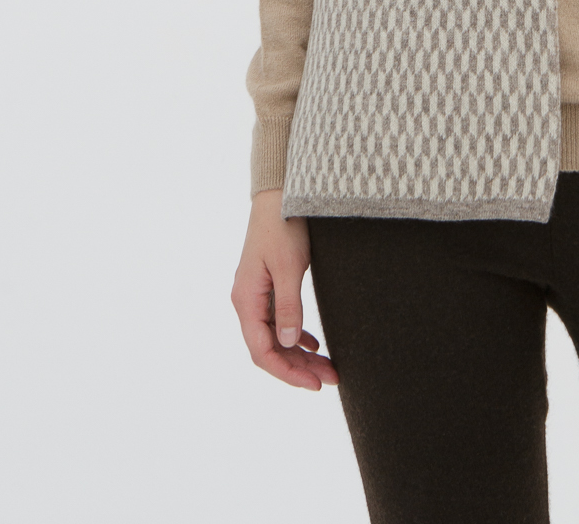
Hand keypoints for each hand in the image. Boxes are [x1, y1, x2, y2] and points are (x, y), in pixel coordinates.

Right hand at [231, 189, 338, 390]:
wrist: (279, 194)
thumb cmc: (284, 226)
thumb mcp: (290, 267)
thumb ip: (289, 306)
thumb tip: (287, 343)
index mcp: (246, 300)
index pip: (262, 352)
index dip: (288, 373)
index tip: (315, 385)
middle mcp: (247, 302)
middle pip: (270, 349)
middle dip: (299, 367)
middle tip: (332, 378)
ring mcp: (257, 294)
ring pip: (276, 337)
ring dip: (300, 354)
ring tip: (329, 367)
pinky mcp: (268, 286)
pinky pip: (279, 322)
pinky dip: (296, 336)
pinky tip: (314, 344)